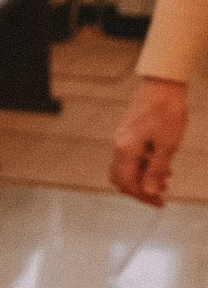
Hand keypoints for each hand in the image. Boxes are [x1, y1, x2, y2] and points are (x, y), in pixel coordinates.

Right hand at [110, 76, 189, 206]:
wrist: (162, 84)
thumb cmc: (167, 112)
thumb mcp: (167, 144)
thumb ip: (156, 169)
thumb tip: (149, 192)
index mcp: (126, 150)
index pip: (127, 183)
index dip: (143, 197)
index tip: (160, 203)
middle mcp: (119, 146)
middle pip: (121, 178)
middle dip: (140, 190)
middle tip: (160, 196)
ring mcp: (122, 138)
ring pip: (125, 168)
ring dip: (141, 178)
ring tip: (164, 181)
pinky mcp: (127, 132)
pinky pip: (129, 156)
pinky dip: (142, 166)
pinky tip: (160, 164)